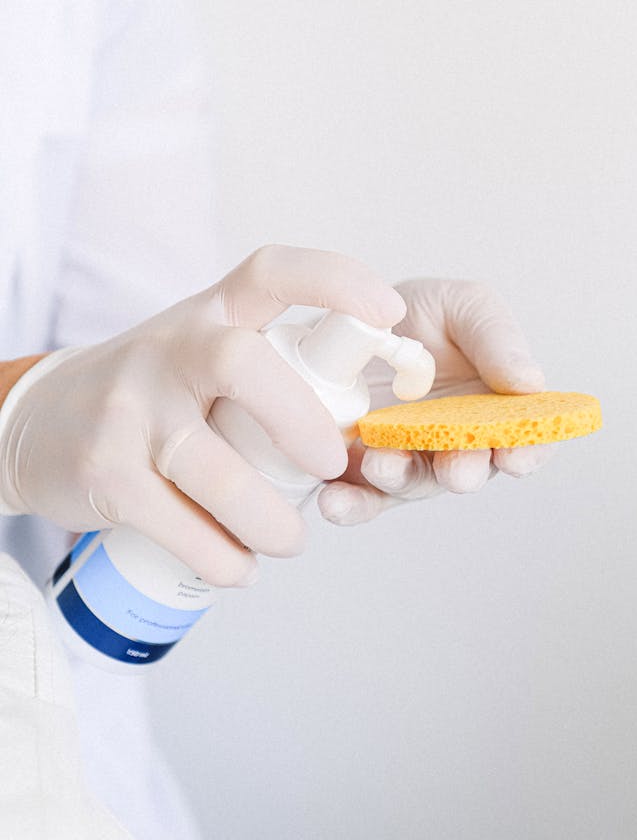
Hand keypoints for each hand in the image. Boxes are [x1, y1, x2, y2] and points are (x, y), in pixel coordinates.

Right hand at [0, 245, 404, 584]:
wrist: (44, 422)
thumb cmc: (157, 392)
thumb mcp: (204, 354)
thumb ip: (274, 371)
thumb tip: (369, 430)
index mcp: (210, 314)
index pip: (271, 273)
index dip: (334, 282)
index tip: (389, 314)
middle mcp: (168, 348)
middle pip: (241, 364)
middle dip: (300, 421)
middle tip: (333, 467)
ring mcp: (130, 408)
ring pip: (211, 465)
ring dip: (266, 518)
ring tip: (290, 542)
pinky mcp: (105, 470)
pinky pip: (176, 523)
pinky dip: (219, 556)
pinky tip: (237, 567)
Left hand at [317, 278, 554, 525]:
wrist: (355, 315)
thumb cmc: (424, 315)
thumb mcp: (465, 307)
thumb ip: (498, 339)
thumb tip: (531, 382)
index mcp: (494, 410)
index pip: (525, 441)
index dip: (527, 452)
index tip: (516, 455)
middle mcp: (454, 444)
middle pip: (466, 470)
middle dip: (462, 472)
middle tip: (456, 470)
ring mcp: (407, 460)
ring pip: (410, 485)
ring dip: (398, 480)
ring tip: (381, 466)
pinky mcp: (360, 469)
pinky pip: (358, 496)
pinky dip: (349, 503)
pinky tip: (334, 502)